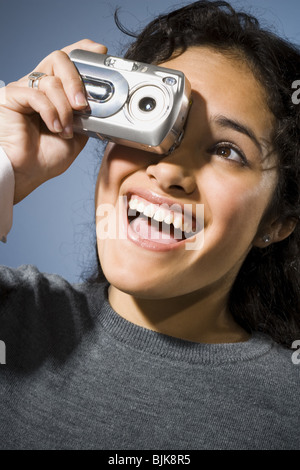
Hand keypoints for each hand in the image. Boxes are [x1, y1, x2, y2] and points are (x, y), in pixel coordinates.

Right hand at [0, 39, 106, 202]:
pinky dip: (50, 111)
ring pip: (51, 79)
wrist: (25, 173)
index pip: (68, 61)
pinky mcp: (11, 96)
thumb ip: (87, 116)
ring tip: (65, 129)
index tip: (101, 53)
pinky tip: (54, 128)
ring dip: (64, 107)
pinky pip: (36, 94)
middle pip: (60, 59)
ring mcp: (24, 90)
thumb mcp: (77, 136)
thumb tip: (101, 103)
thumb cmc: (45, 158)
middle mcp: (39, 87)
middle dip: (76, 81)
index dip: (84, 52)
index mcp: (56, 93)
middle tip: (82, 105)